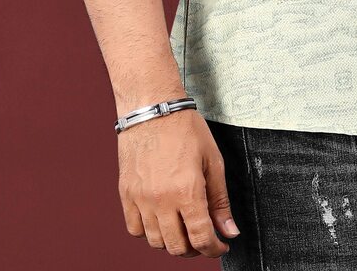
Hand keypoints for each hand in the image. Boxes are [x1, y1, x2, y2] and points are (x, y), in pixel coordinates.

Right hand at [117, 108, 240, 255]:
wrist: (153, 107)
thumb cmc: (184, 128)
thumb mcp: (212, 161)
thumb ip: (220, 200)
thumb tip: (229, 231)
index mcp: (187, 191)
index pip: (201, 239)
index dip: (214, 249)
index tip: (220, 245)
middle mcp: (161, 200)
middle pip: (177, 247)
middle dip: (194, 248)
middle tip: (203, 236)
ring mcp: (141, 199)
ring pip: (156, 242)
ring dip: (172, 241)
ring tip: (183, 226)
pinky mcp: (126, 194)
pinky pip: (134, 229)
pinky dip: (149, 232)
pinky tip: (161, 219)